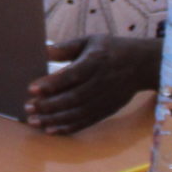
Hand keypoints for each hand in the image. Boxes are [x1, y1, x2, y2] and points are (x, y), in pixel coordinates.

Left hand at [24, 35, 158, 135]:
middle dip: (49, 105)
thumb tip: (41, 51)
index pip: (72, 75)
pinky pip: (86, 122)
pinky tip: (51, 130)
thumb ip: (65, 48)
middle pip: (73, 98)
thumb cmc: (110, 49)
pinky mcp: (107, 110)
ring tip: (34, 122)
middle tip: (28, 108)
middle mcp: (101, 82)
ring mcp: (105, 99)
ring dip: (54, 120)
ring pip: (78, 113)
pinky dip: (68, 128)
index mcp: (96, 61)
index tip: (32, 89)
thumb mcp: (90, 41)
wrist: (142, 64)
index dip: (52, 84)